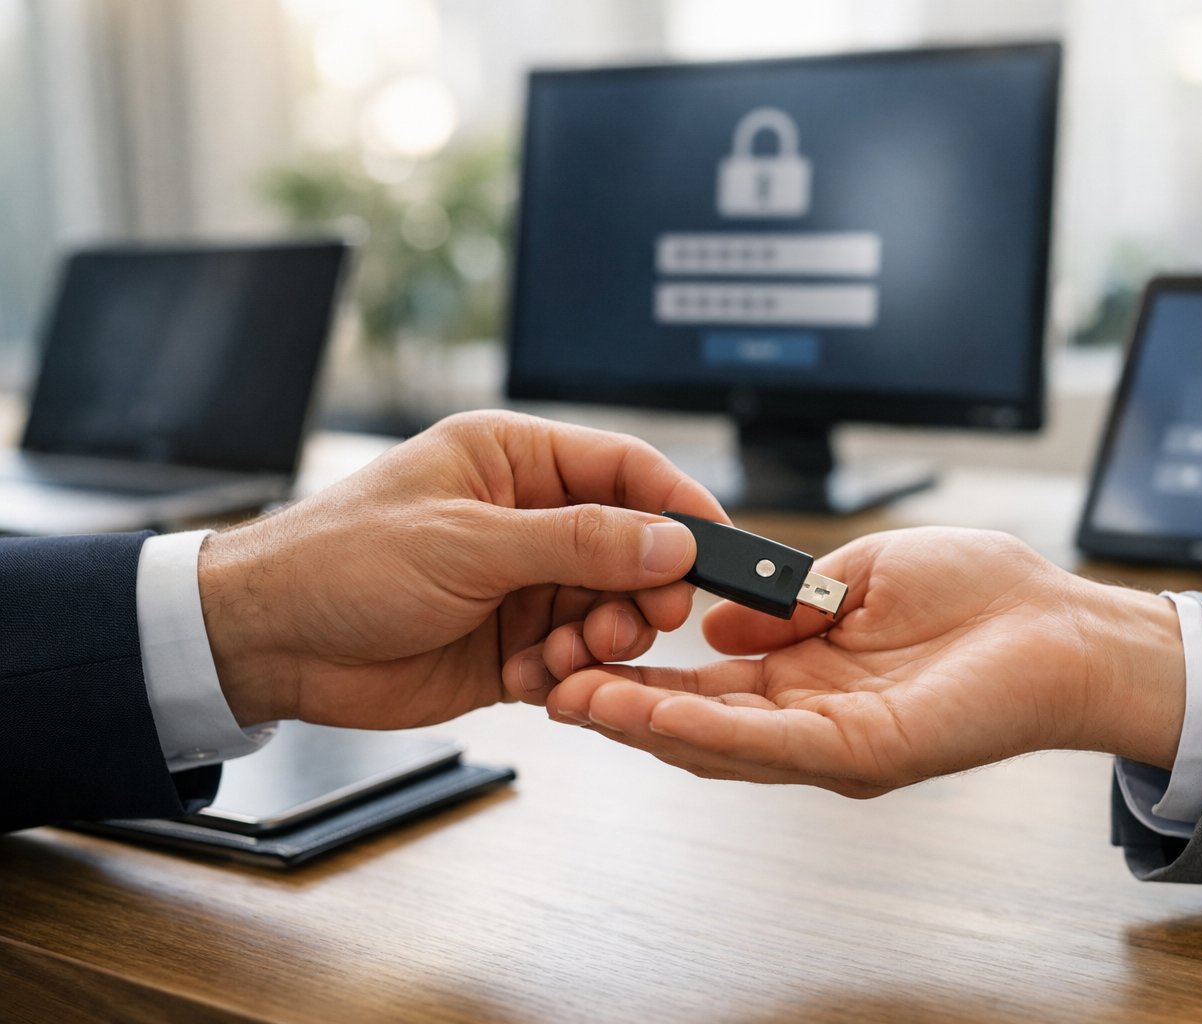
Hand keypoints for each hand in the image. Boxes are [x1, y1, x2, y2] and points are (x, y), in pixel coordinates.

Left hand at [198, 411, 725, 729]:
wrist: (268, 644)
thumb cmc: (342, 561)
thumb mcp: (469, 542)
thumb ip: (578, 541)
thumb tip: (670, 540)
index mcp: (515, 461)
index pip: (626, 469)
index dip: (678, 506)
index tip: (717, 547)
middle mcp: (526, 518)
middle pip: (631, 548)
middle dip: (642, 590)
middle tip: (639, 622)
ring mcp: (521, 584)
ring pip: (609, 610)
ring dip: (601, 639)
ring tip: (563, 658)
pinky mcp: (512, 644)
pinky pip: (573, 659)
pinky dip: (565, 676)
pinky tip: (526, 681)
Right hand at [543, 527, 1185, 796]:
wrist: (1061, 624)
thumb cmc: (982, 597)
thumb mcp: (858, 579)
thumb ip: (785, 610)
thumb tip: (719, 630)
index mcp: (809, 680)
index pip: (707, 689)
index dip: (640, 676)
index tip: (581, 651)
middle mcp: (813, 722)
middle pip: (697, 726)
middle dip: (619, 709)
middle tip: (549, 687)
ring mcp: (836, 745)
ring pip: (718, 744)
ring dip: (642, 722)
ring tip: (575, 698)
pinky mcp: (866, 754)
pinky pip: (771, 744)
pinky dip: (704, 730)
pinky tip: (648, 711)